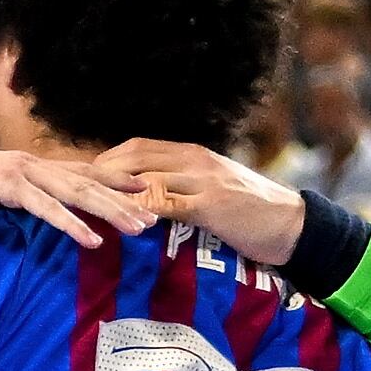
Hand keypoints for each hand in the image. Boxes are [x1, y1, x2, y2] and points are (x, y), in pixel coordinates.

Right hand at [0, 146, 153, 248]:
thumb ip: (20, 201)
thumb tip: (38, 216)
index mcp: (32, 166)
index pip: (83, 172)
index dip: (117, 180)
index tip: (148, 192)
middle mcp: (32, 164)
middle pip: (89, 182)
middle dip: (124, 200)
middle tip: (156, 216)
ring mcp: (21, 172)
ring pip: (76, 193)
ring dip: (109, 211)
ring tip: (137, 228)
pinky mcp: (6, 186)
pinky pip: (46, 209)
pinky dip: (71, 224)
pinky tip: (92, 240)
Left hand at [98, 138, 303, 265]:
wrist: (293, 224)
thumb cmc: (254, 212)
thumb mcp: (216, 190)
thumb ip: (186, 186)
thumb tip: (152, 196)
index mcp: (194, 154)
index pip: (141, 146)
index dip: (110, 158)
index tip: (87, 173)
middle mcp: (195, 160)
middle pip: (136, 157)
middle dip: (103, 171)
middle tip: (78, 189)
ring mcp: (204, 181)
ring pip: (148, 179)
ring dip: (116, 192)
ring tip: (90, 205)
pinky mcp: (212, 205)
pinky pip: (168, 204)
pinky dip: (143, 211)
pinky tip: (124, 222)